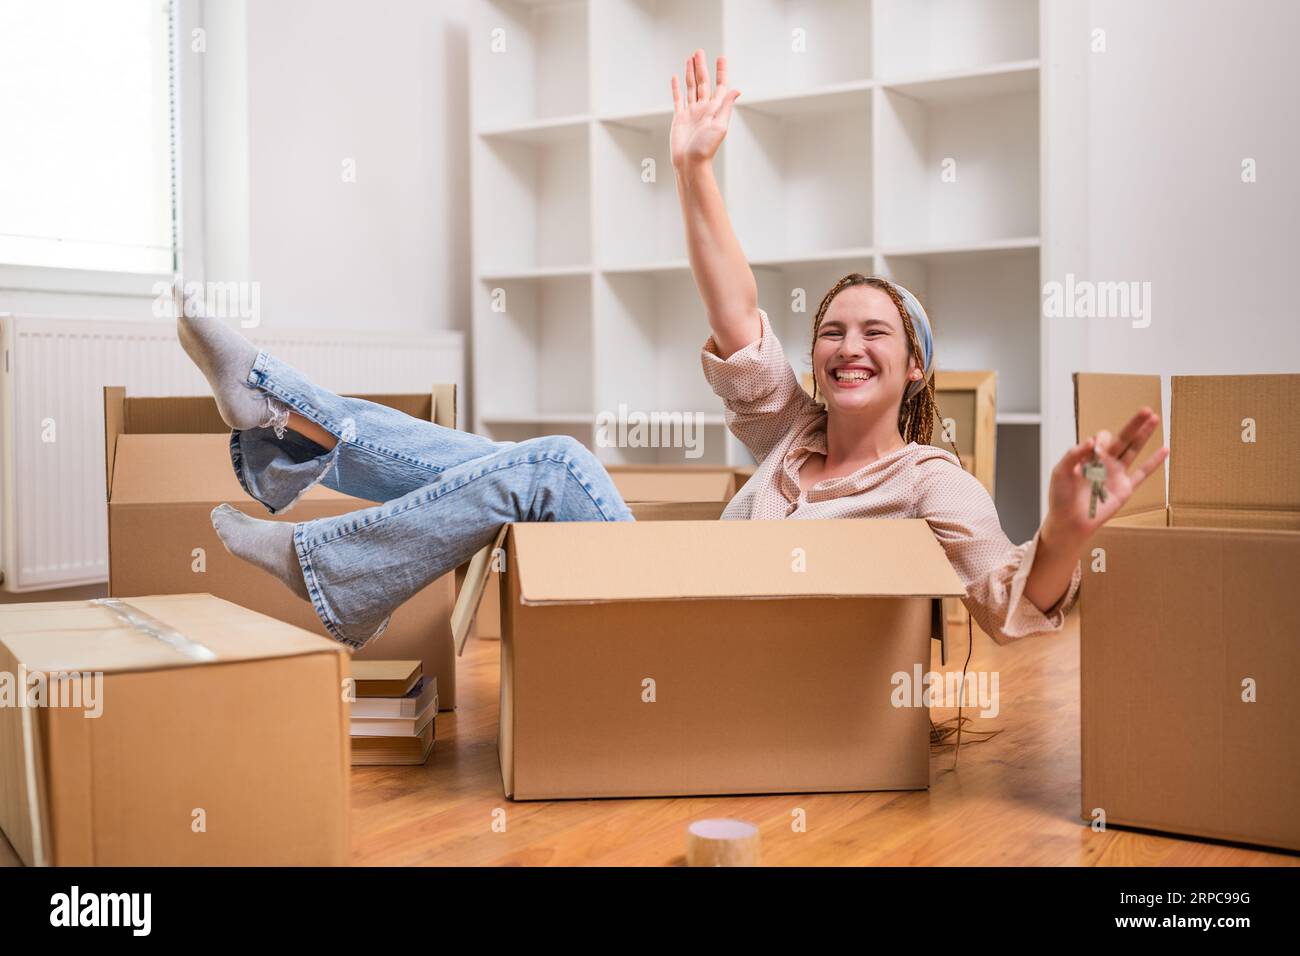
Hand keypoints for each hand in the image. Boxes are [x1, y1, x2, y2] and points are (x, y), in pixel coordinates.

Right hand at [670, 49, 739, 170]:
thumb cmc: (705, 148)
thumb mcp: (719, 126)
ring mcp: (691, 112)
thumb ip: (726, 106)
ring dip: (690, 73)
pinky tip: (676, 78)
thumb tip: (737, 89)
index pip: (720, 85)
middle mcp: (704, 108)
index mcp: (715, 109)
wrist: (689, 163)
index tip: (721, 57)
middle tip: (699, 51)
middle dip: (701, 66)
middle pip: (703, 82)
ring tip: (689, 59)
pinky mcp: (679, 118)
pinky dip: (676, 88)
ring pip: (691, 87)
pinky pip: (678, 99)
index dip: (721, 71)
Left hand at [1044, 406, 1169, 547]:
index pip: (1101, 439)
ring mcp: (1116, 475)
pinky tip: (1165, 450)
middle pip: (1122, 438)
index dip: (1100, 441)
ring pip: (1133, 450)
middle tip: (1145, 409)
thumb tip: (1092, 440)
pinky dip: (1154, 462)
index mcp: (1088, 457)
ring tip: (1155, 419)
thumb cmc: (1060, 498)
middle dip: (1133, 424)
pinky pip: (1142, 474)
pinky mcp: (1125, 489)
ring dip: (1144, 435)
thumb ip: (1074, 454)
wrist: (1068, 522)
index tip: (1094, 449)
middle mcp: (1104, 463)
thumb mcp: (1060, 472)